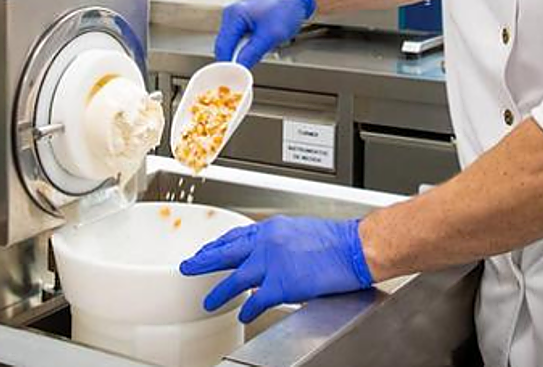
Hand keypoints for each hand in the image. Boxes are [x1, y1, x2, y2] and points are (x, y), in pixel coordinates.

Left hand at [179, 215, 373, 322]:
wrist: (354, 247)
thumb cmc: (337, 239)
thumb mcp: (301, 230)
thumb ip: (281, 242)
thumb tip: (273, 256)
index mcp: (272, 227)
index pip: (237, 235)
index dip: (219, 244)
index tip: (209, 249)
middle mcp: (266, 242)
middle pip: (226, 252)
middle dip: (204, 260)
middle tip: (189, 266)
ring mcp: (270, 263)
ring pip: (234, 277)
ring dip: (219, 290)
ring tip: (208, 300)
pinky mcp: (280, 284)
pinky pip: (255, 300)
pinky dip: (247, 308)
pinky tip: (243, 314)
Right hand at [214, 0, 315, 68]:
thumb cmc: (286, 9)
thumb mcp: (270, 36)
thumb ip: (252, 53)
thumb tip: (240, 68)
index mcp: (235, 15)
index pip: (223, 46)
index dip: (227, 64)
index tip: (232, 77)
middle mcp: (232, 14)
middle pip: (224, 45)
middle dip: (233, 59)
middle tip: (243, 71)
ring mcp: (236, 17)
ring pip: (231, 44)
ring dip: (240, 53)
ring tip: (255, 54)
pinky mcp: (242, 21)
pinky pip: (238, 39)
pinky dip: (244, 47)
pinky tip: (255, 47)